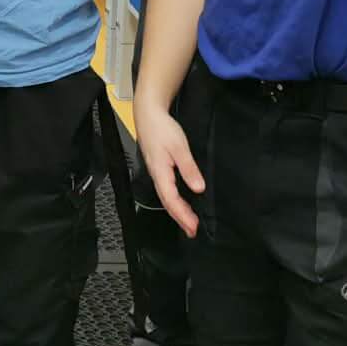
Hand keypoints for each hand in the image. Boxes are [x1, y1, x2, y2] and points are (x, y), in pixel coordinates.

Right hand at [136, 100, 205, 236]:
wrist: (148, 114)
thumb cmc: (162, 129)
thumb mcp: (179, 147)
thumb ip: (188, 168)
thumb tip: (198, 188)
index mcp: (161, 172)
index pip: (171, 200)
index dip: (182, 215)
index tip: (193, 227)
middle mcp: (157, 176)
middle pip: (167, 202)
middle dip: (179, 218)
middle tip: (192, 231)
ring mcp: (156, 172)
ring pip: (166, 197)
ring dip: (177, 211)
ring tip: (188, 223)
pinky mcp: (158, 168)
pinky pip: (166, 190)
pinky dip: (174, 201)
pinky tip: (180, 203)